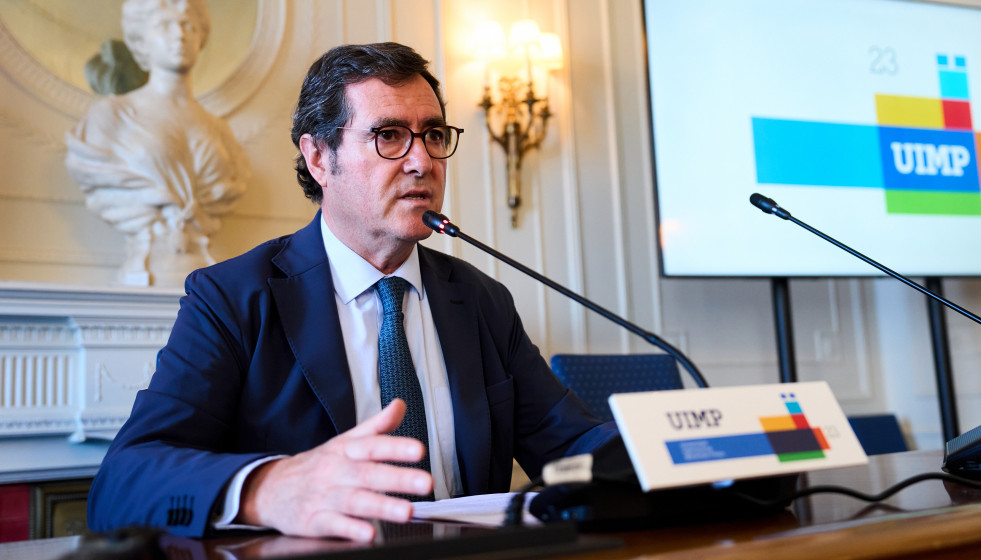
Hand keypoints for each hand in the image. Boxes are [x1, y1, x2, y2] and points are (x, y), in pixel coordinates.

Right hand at [237, 399, 433, 540]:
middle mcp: (336, 471)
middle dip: (398, 478)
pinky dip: (351, 529)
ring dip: (382, 506)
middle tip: (425, 482)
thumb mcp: (344, 441)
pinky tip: (369, 533)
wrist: (269, 488)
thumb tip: (401, 405)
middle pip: (369, 473)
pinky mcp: (313, 520)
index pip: (373, 445)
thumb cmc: (316, 465)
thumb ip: (376, 426)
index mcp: (345, 450)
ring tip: (406, 511)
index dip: (396, 447)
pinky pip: (333, 525)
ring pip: (355, 501)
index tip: (419, 450)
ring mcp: (324, 496)